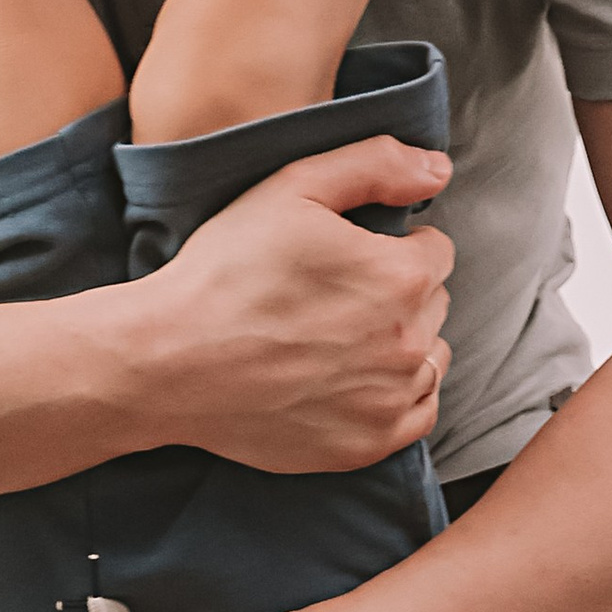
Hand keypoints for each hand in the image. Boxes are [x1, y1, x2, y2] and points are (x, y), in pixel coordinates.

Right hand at [137, 136, 453, 472]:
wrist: (171, 362)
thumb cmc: (226, 271)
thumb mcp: (294, 188)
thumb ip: (376, 166)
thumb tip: (439, 170)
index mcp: (400, 277)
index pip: (435, 251)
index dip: (393, 245)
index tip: (349, 256)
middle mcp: (409, 344)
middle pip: (433, 305)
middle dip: (399, 294)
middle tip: (335, 297)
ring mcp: (388, 402)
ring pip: (429, 360)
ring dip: (402, 345)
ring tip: (341, 339)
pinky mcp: (366, 446)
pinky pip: (417, 416)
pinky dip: (399, 397)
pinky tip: (358, 381)